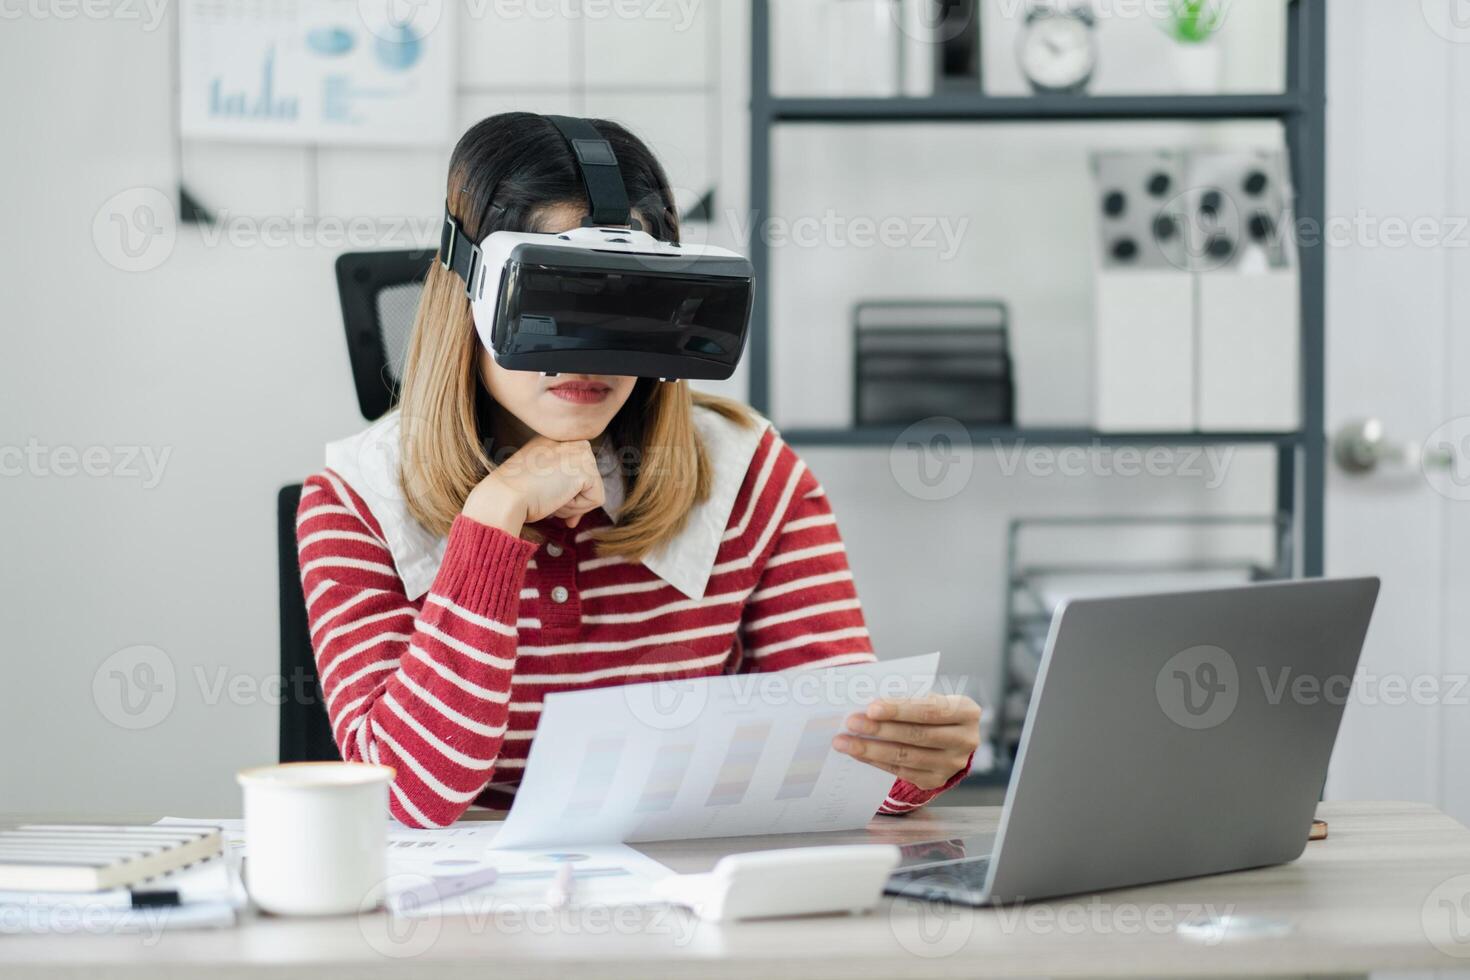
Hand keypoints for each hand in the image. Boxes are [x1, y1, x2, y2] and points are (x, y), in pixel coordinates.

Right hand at [462, 437, 603, 536]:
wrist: (504, 497)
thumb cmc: (514, 494)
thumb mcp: (540, 482)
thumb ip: (560, 488)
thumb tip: (574, 518)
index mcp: (555, 441)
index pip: (577, 473)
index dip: (567, 494)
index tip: (550, 501)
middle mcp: (570, 440)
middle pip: (589, 483)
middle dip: (570, 500)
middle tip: (546, 497)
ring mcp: (580, 451)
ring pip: (593, 492)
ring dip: (571, 505)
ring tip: (547, 495)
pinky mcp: (587, 469)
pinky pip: (597, 499)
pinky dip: (577, 508)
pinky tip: (555, 497)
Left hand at [833, 694, 981, 790]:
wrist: (949, 737)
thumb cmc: (931, 709)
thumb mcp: (929, 697)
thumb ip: (907, 697)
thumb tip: (867, 702)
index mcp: (967, 712)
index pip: (929, 710)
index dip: (899, 709)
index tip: (871, 708)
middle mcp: (965, 740)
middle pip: (916, 735)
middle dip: (880, 729)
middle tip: (851, 723)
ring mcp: (952, 764)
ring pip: (906, 756)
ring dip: (871, 749)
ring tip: (844, 742)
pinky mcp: (936, 780)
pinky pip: (901, 771)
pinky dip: (876, 761)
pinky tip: (857, 753)